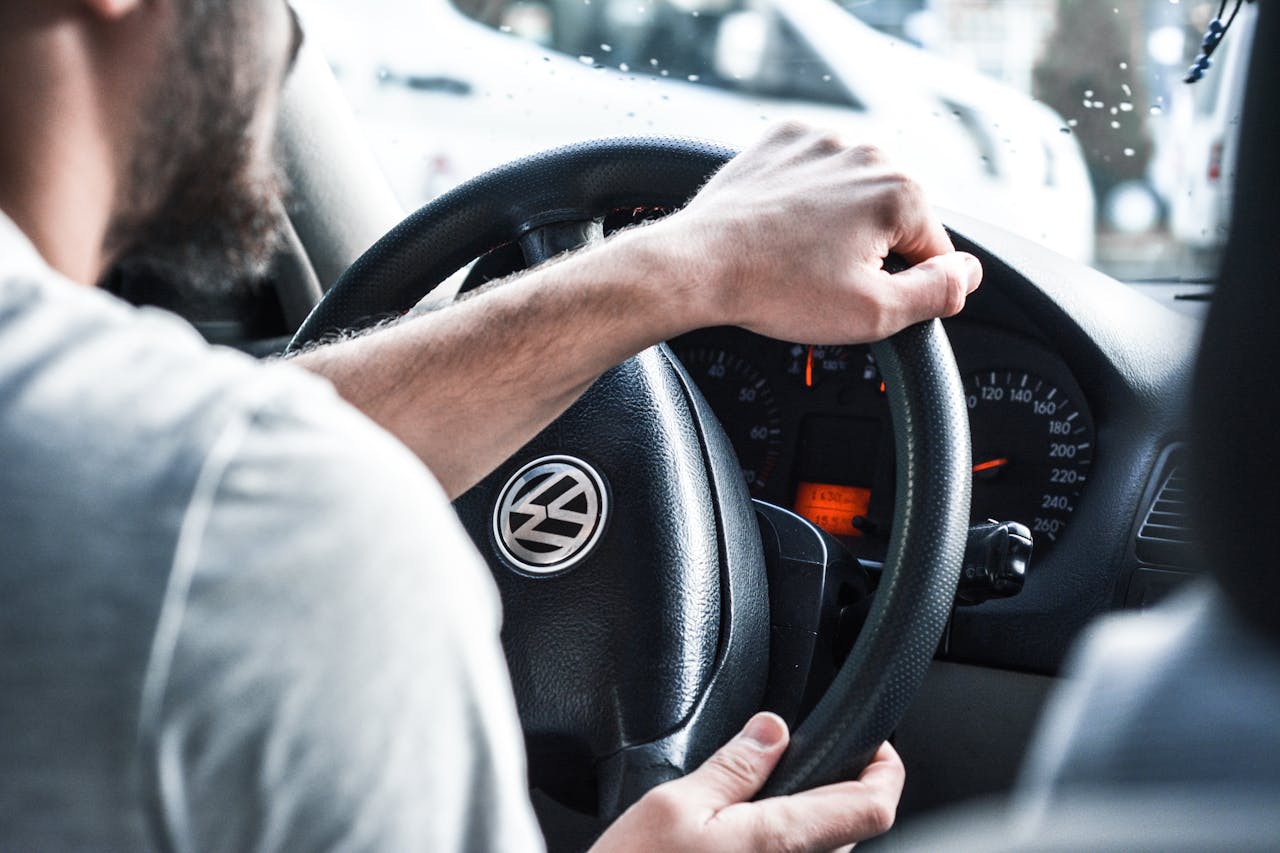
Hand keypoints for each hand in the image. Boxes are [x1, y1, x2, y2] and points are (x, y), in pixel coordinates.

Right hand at [589, 712, 904, 852]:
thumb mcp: (673, 806)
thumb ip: (732, 768)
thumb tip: (773, 730)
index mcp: (780, 843)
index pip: (873, 807)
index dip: (884, 770)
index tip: (874, 746)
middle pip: (844, 829)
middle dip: (825, 791)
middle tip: (784, 766)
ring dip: (795, 826)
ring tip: (742, 811)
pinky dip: (772, 852)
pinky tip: (727, 848)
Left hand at [662, 121, 981, 343]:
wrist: (698, 265)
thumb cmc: (777, 289)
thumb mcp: (873, 314)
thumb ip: (936, 293)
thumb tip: (969, 274)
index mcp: (900, 193)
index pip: (934, 251)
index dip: (906, 286)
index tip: (866, 298)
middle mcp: (867, 154)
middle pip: (895, 219)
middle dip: (871, 253)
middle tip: (825, 282)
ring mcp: (822, 141)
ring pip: (853, 194)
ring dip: (839, 225)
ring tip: (798, 258)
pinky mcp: (782, 141)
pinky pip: (814, 174)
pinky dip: (805, 200)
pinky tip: (782, 230)